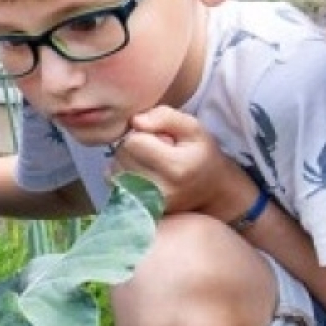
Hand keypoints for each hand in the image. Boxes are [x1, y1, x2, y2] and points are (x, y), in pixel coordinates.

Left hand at [109, 107, 257, 216]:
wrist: (211, 191)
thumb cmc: (201, 154)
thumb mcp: (192, 127)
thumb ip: (165, 116)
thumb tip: (135, 121)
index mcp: (175, 168)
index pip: (134, 141)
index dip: (144, 133)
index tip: (161, 138)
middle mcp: (159, 190)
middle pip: (122, 154)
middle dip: (134, 146)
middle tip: (157, 150)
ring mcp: (147, 203)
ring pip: (115, 167)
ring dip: (128, 160)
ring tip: (152, 162)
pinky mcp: (139, 209)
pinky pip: (114, 182)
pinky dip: (124, 173)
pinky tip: (142, 173)